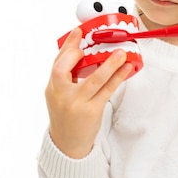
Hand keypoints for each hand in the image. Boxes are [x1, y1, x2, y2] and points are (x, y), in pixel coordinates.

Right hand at [45, 27, 132, 158]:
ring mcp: (76, 104)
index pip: (56, 63)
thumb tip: (83, 54)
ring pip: (93, 80)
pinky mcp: (91, 112)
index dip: (67, 46)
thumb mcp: (59, 97)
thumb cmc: (67, 116)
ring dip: (108, 65)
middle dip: (76, 54)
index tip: (78, 32)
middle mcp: (60, 95)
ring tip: (121, 53)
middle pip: (63, 70)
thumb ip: (67, 78)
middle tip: (91, 42)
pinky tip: (126, 69)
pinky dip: (117, 78)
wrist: (68, 145)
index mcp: (51, 89)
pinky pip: (107, 91)